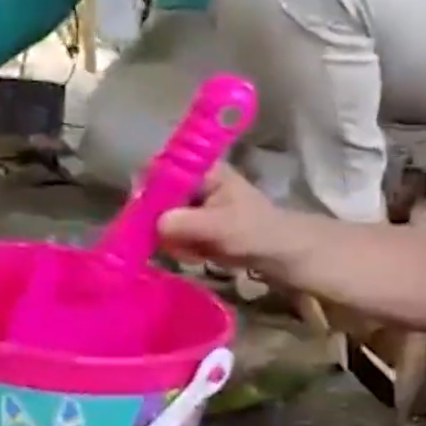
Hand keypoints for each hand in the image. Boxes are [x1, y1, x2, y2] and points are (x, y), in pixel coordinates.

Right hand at [156, 165, 288, 267]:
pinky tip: (198, 256)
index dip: (148, 189)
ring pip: (160, 219)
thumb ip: (187, 223)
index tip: (145, 215)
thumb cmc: (256, 231)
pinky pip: (172, 235)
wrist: (281, 254)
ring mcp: (191, 204)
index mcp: (202, 170)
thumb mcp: (221, 226)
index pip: (161, 168)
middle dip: (160, 223)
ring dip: (173, 240)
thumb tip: (157, 223)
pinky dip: (181, 247)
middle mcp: (192, 182)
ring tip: (194, 252)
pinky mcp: (193, 225)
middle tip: (175, 243)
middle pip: (155, 196)